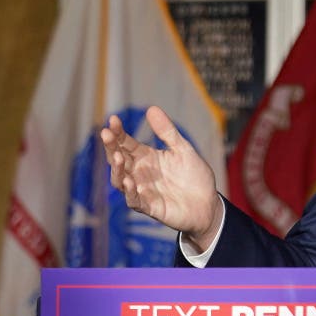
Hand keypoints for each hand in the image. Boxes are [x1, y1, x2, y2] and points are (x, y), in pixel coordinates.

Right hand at [100, 105, 221, 249]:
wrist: (209, 204)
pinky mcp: (149, 207)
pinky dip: (130, 192)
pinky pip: (134, 200)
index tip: (114, 119)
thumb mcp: (183, 150)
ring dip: (117, 169)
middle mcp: (139, 173)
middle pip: (119, 159)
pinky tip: (129, 182)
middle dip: (112, 147)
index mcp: (146, 157)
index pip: (126, 143)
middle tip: (107, 134)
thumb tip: (151, 108)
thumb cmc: (194, 176)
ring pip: (120, 180)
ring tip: (117, 157)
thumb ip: (167, 132)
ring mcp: (142, 190)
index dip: (118, 132)